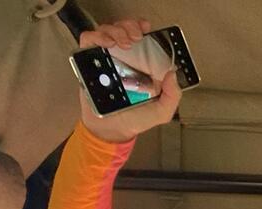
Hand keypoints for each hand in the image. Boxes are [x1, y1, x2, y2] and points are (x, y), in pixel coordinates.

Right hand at [77, 19, 181, 142]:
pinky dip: (97, 36)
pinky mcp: (88, 62)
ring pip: (106, 30)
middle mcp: (122, 58)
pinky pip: (89, 40)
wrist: (110, 130)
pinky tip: (107, 44)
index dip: (141, 28)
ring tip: (123, 42)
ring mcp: (105, 59)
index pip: (139, 37)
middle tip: (135, 37)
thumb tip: (173, 73)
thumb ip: (172, 96)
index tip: (146, 29)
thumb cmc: (135, 119)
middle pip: (123, 29)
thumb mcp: (161, 111)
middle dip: (129, 26)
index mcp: (140, 64)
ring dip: (116, 30)